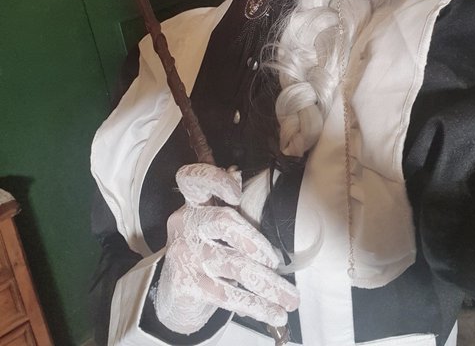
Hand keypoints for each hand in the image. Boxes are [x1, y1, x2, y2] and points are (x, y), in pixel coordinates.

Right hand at [154, 163, 298, 334]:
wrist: (174, 291)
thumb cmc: (202, 247)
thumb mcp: (209, 219)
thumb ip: (223, 198)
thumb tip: (237, 172)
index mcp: (194, 203)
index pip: (193, 180)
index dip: (213, 180)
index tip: (237, 193)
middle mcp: (187, 224)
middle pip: (221, 221)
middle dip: (254, 240)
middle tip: (275, 261)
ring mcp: (186, 255)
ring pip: (232, 265)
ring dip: (267, 284)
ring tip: (290, 297)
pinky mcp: (187, 284)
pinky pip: (227, 295)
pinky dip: (255, 305)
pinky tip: (274, 312)